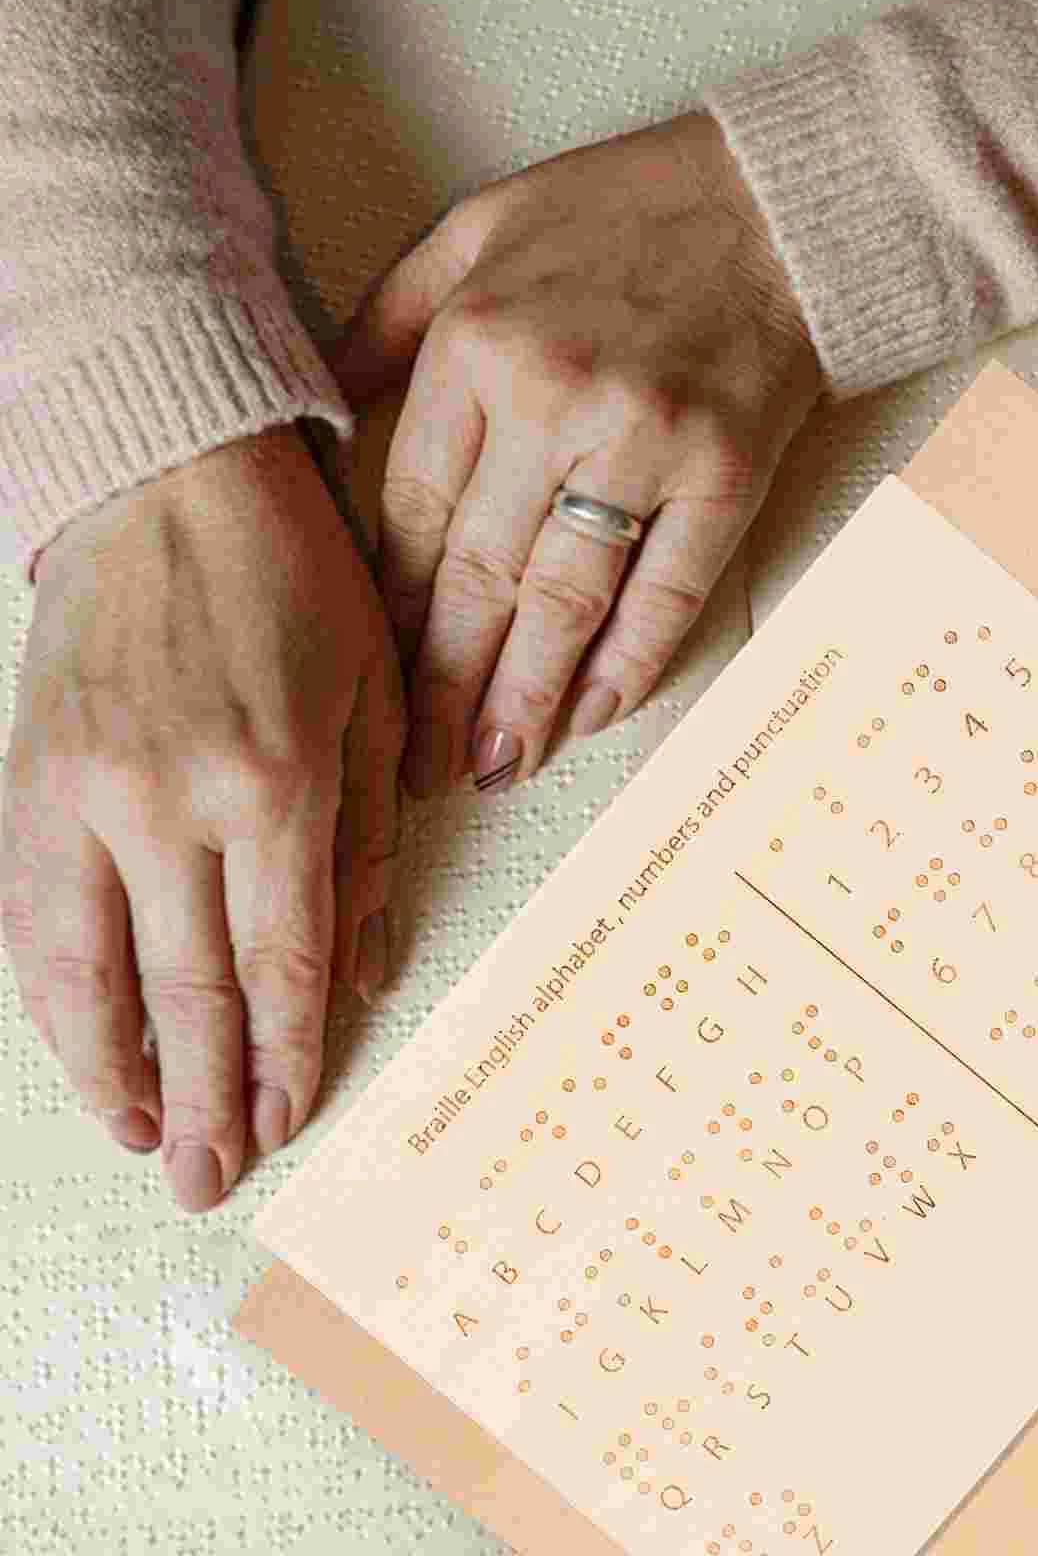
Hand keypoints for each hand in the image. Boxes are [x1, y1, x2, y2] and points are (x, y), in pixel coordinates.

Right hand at [0, 425, 405, 1211]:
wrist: (169, 481)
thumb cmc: (298, 583)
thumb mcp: (374, 697)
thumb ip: (371, 840)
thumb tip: (366, 970)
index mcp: (277, 781)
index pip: (281, 958)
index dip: (285, 1053)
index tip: (290, 1121)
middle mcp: (170, 800)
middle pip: (189, 987)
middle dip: (207, 1095)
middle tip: (213, 1184)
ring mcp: (82, 792)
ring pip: (92, 973)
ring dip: (118, 1073)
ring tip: (146, 1144)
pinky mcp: (26, 777)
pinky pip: (31, 919)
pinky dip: (55, 1000)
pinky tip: (80, 1053)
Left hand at [326, 110, 822, 796]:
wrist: (777, 206)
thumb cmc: (621, 214)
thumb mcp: (475, 232)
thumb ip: (390, 323)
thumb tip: (321, 416)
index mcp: (478, 346)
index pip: (414, 516)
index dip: (395, 616)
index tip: (377, 683)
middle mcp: (556, 401)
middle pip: (480, 578)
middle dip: (444, 689)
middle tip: (422, 769)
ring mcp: (649, 443)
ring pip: (567, 602)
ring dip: (527, 699)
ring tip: (497, 767)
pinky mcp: (727, 475)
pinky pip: (668, 593)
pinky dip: (630, 665)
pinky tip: (594, 718)